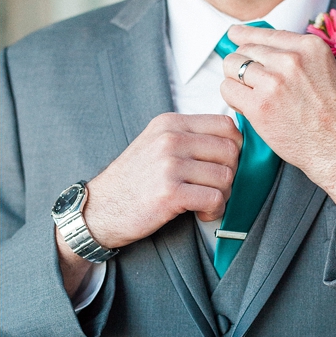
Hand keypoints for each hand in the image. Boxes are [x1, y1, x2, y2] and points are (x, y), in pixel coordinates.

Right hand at [85, 113, 242, 248]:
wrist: (100, 209)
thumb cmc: (131, 181)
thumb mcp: (155, 144)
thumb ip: (188, 138)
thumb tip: (233, 143)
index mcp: (169, 124)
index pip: (225, 125)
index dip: (235, 147)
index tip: (224, 164)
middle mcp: (169, 139)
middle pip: (230, 151)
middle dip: (230, 174)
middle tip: (214, 187)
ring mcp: (169, 165)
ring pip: (226, 176)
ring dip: (222, 195)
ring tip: (204, 202)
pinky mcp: (170, 192)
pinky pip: (215, 198)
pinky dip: (214, 210)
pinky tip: (200, 213)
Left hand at [220, 24, 335, 222]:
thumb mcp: (329, 71)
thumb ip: (301, 59)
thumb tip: (273, 55)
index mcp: (310, 47)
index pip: (265, 33)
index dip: (245, 35)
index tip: (234, 35)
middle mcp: (290, 60)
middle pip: (245, 49)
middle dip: (241, 63)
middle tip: (248, 80)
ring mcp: (273, 82)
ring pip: (231, 66)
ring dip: (235, 80)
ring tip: (248, 94)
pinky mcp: (259, 105)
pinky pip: (228, 90)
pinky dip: (232, 97)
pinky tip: (245, 106)